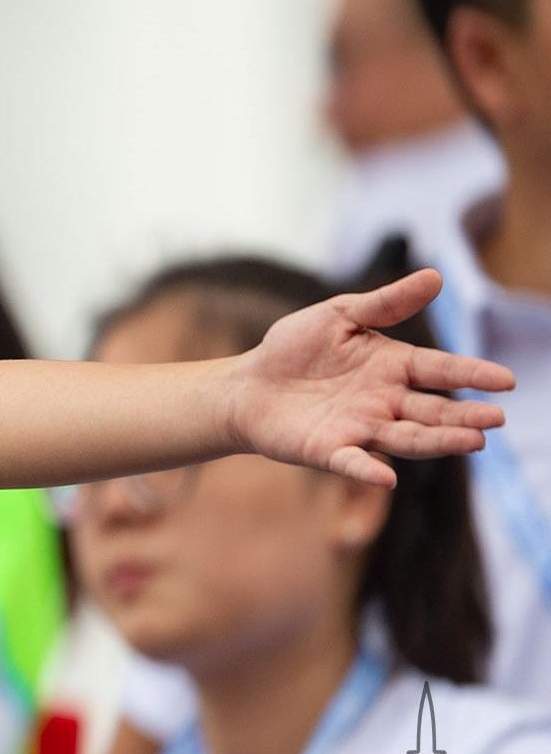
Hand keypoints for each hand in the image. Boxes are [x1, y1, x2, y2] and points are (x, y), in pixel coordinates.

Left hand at [223, 268, 514, 486]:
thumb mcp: (340, 315)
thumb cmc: (294, 347)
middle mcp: (384, 402)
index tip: (506, 380)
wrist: (247, 383)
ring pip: (407, 438)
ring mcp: (359, 428)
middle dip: (464, 416)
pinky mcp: (328, 449)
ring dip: (438, 441)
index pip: (440, 369)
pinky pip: (352, 462)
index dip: (472, 374)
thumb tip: (436, 276)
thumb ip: (386, 303)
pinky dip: (367, 470)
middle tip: (495, 420)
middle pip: (432, 411)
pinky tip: (386, 477)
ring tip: (473, 442)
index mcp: (392, 366)